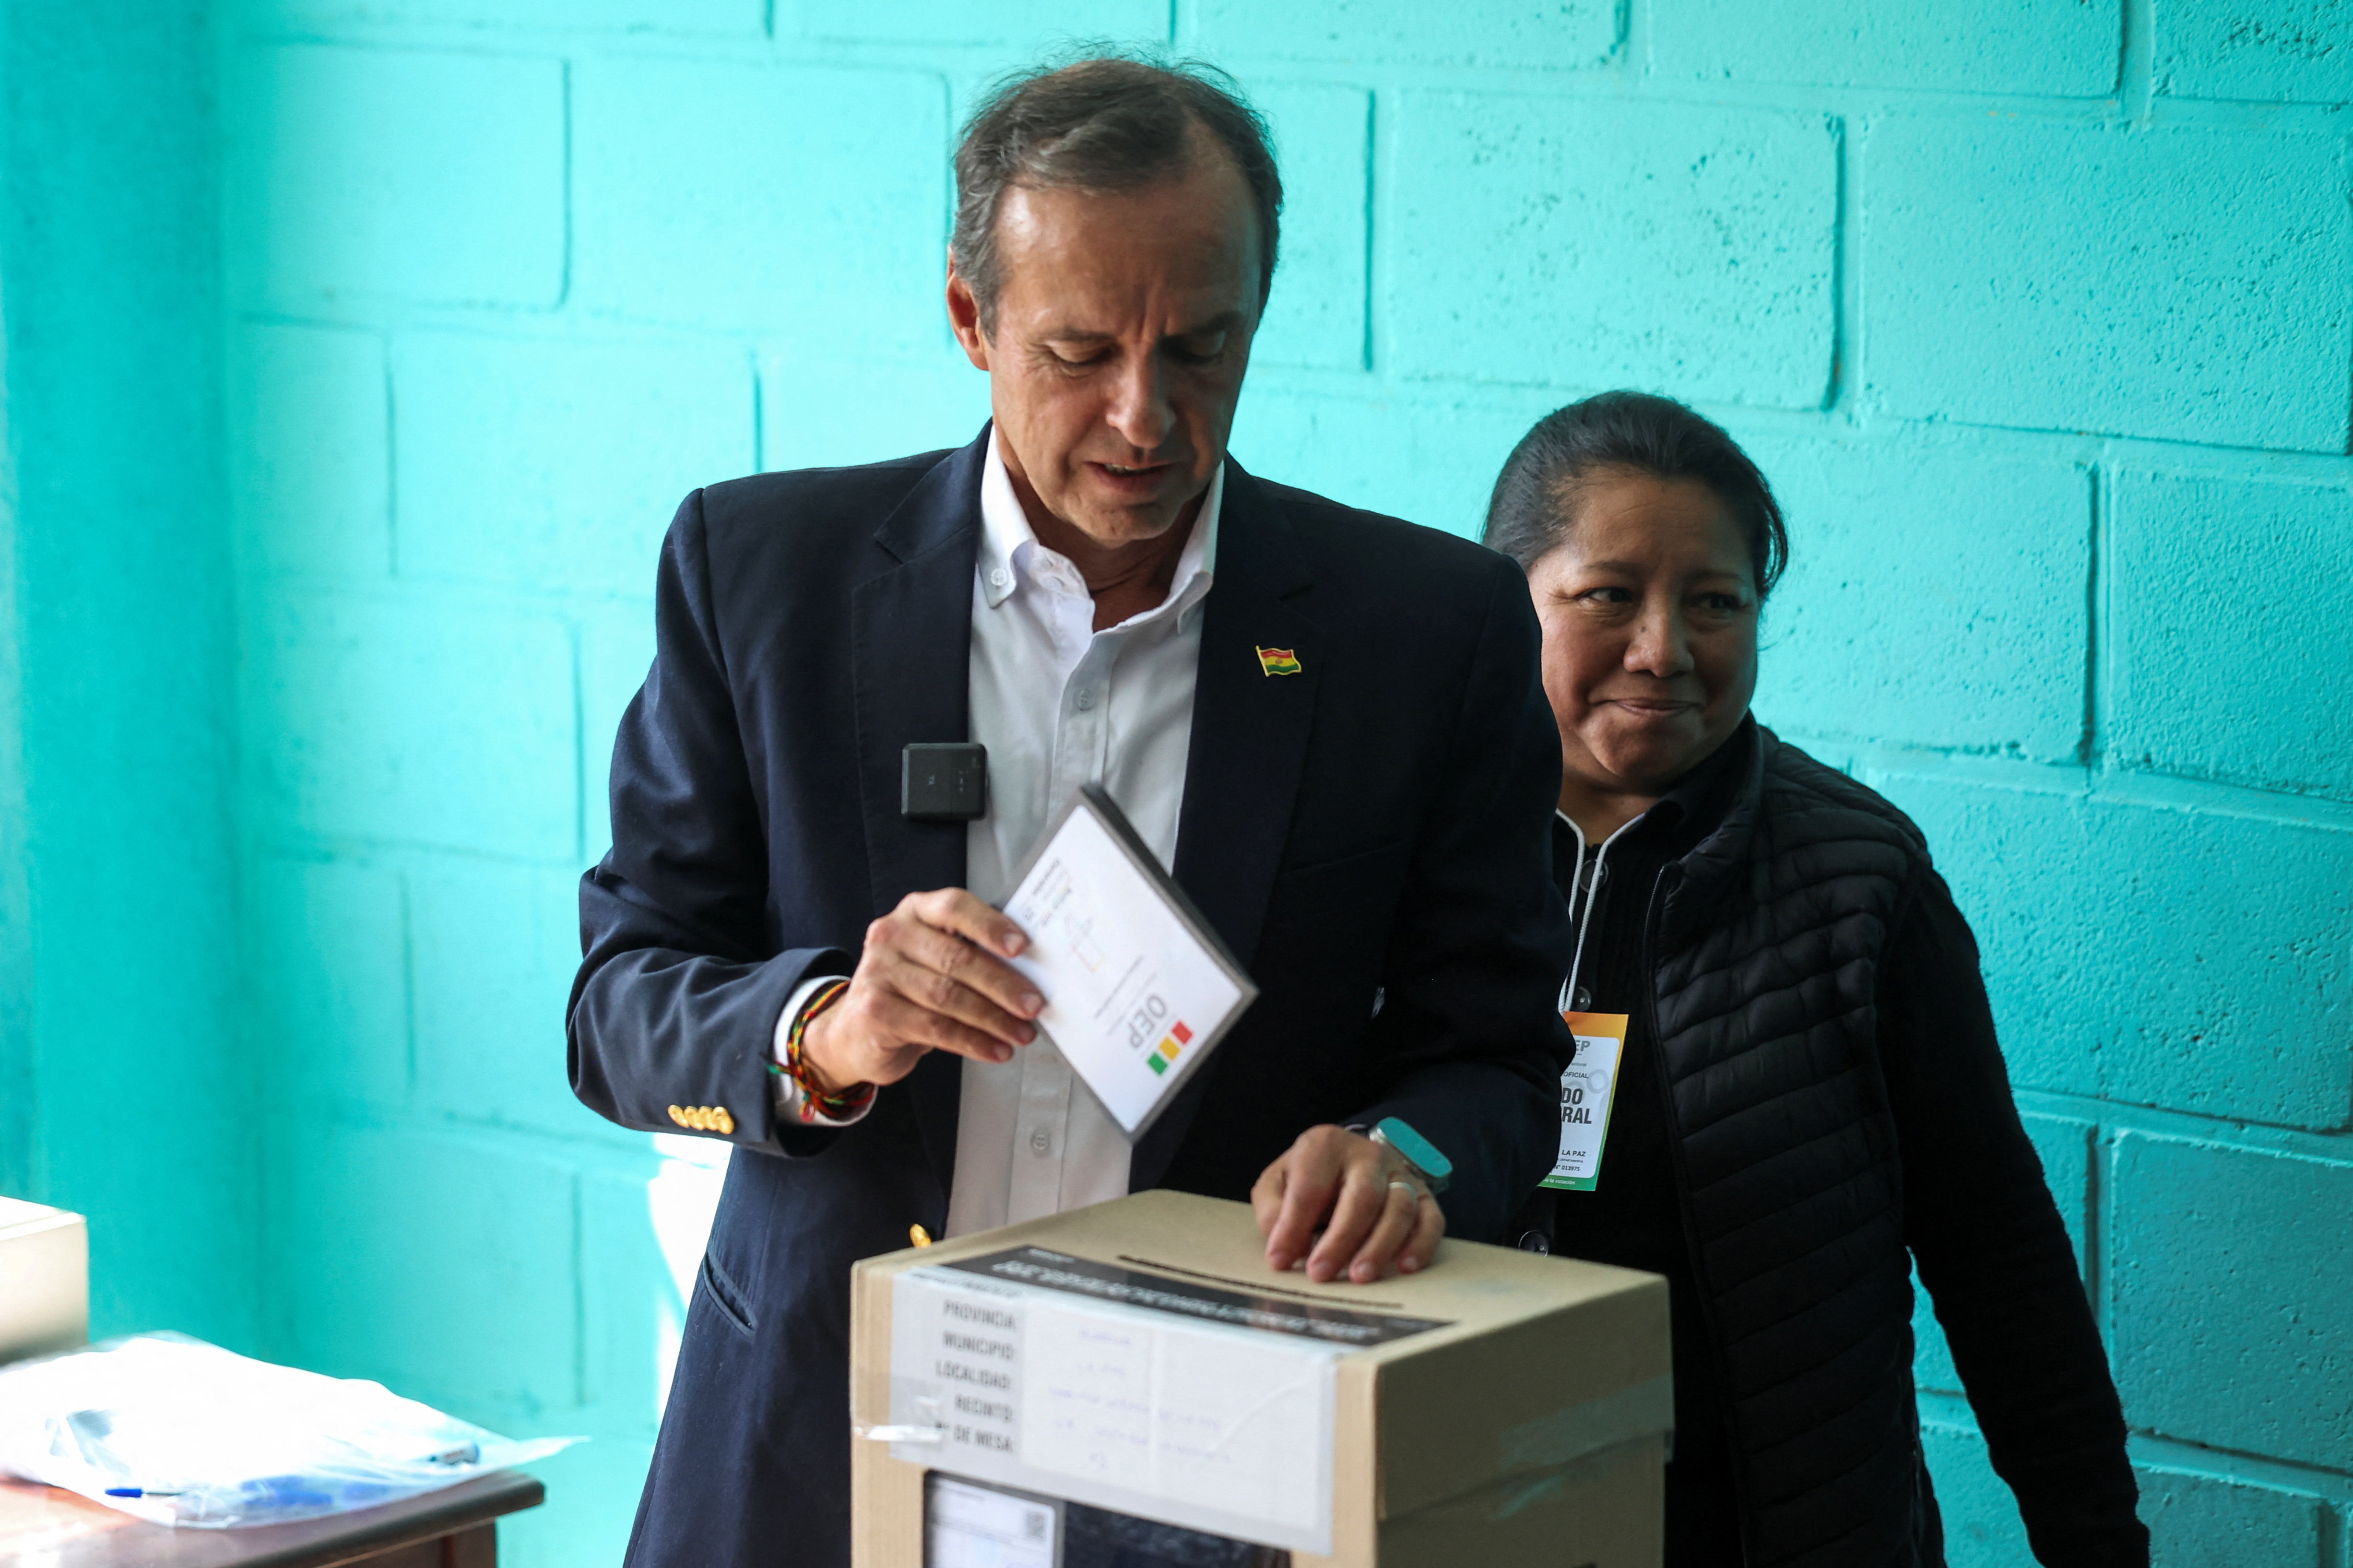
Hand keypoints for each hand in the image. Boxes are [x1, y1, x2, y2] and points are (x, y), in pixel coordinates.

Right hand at [799, 888, 1041, 1090]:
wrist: (858, 1028)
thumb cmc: (911, 988)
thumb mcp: (935, 958)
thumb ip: (972, 952)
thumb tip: (1032, 970)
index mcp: (915, 911)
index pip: (954, 907)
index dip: (990, 925)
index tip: (1021, 946)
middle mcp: (892, 935)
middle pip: (957, 958)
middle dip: (1003, 985)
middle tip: (1033, 1005)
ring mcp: (879, 973)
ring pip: (949, 997)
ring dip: (993, 1019)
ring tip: (1022, 1033)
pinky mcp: (876, 1011)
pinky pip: (937, 1029)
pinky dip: (973, 1042)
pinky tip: (995, 1049)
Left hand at [1252, 1125, 1444, 1283]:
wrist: (1347, 1158)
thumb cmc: (1308, 1176)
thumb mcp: (1277, 1183)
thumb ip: (1273, 1211)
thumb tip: (1282, 1251)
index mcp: (1325, 1145)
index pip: (1310, 1188)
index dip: (1293, 1226)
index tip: (1279, 1261)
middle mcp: (1368, 1155)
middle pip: (1363, 1196)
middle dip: (1341, 1239)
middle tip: (1320, 1274)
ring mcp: (1400, 1173)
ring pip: (1400, 1208)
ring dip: (1380, 1246)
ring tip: (1360, 1277)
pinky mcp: (1423, 1193)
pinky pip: (1431, 1219)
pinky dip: (1421, 1244)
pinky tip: (1404, 1268)